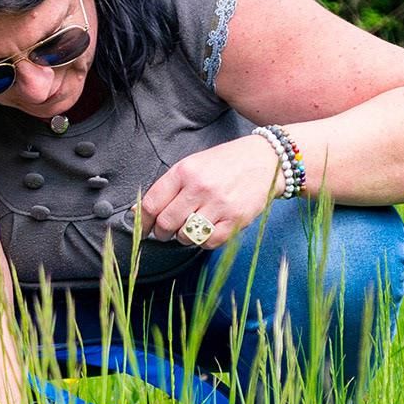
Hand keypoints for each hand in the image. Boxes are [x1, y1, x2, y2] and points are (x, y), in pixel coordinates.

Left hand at [136, 135, 283, 249]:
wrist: (265, 160)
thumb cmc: (225, 163)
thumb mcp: (192, 164)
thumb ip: (167, 187)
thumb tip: (138, 212)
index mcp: (185, 171)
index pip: (152, 204)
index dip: (142, 221)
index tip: (143, 228)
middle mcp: (200, 187)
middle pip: (166, 223)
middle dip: (161, 233)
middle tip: (165, 232)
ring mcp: (219, 204)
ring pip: (186, 236)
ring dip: (183, 237)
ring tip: (190, 227)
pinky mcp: (236, 219)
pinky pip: (209, 242)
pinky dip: (204, 241)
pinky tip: (207, 230)